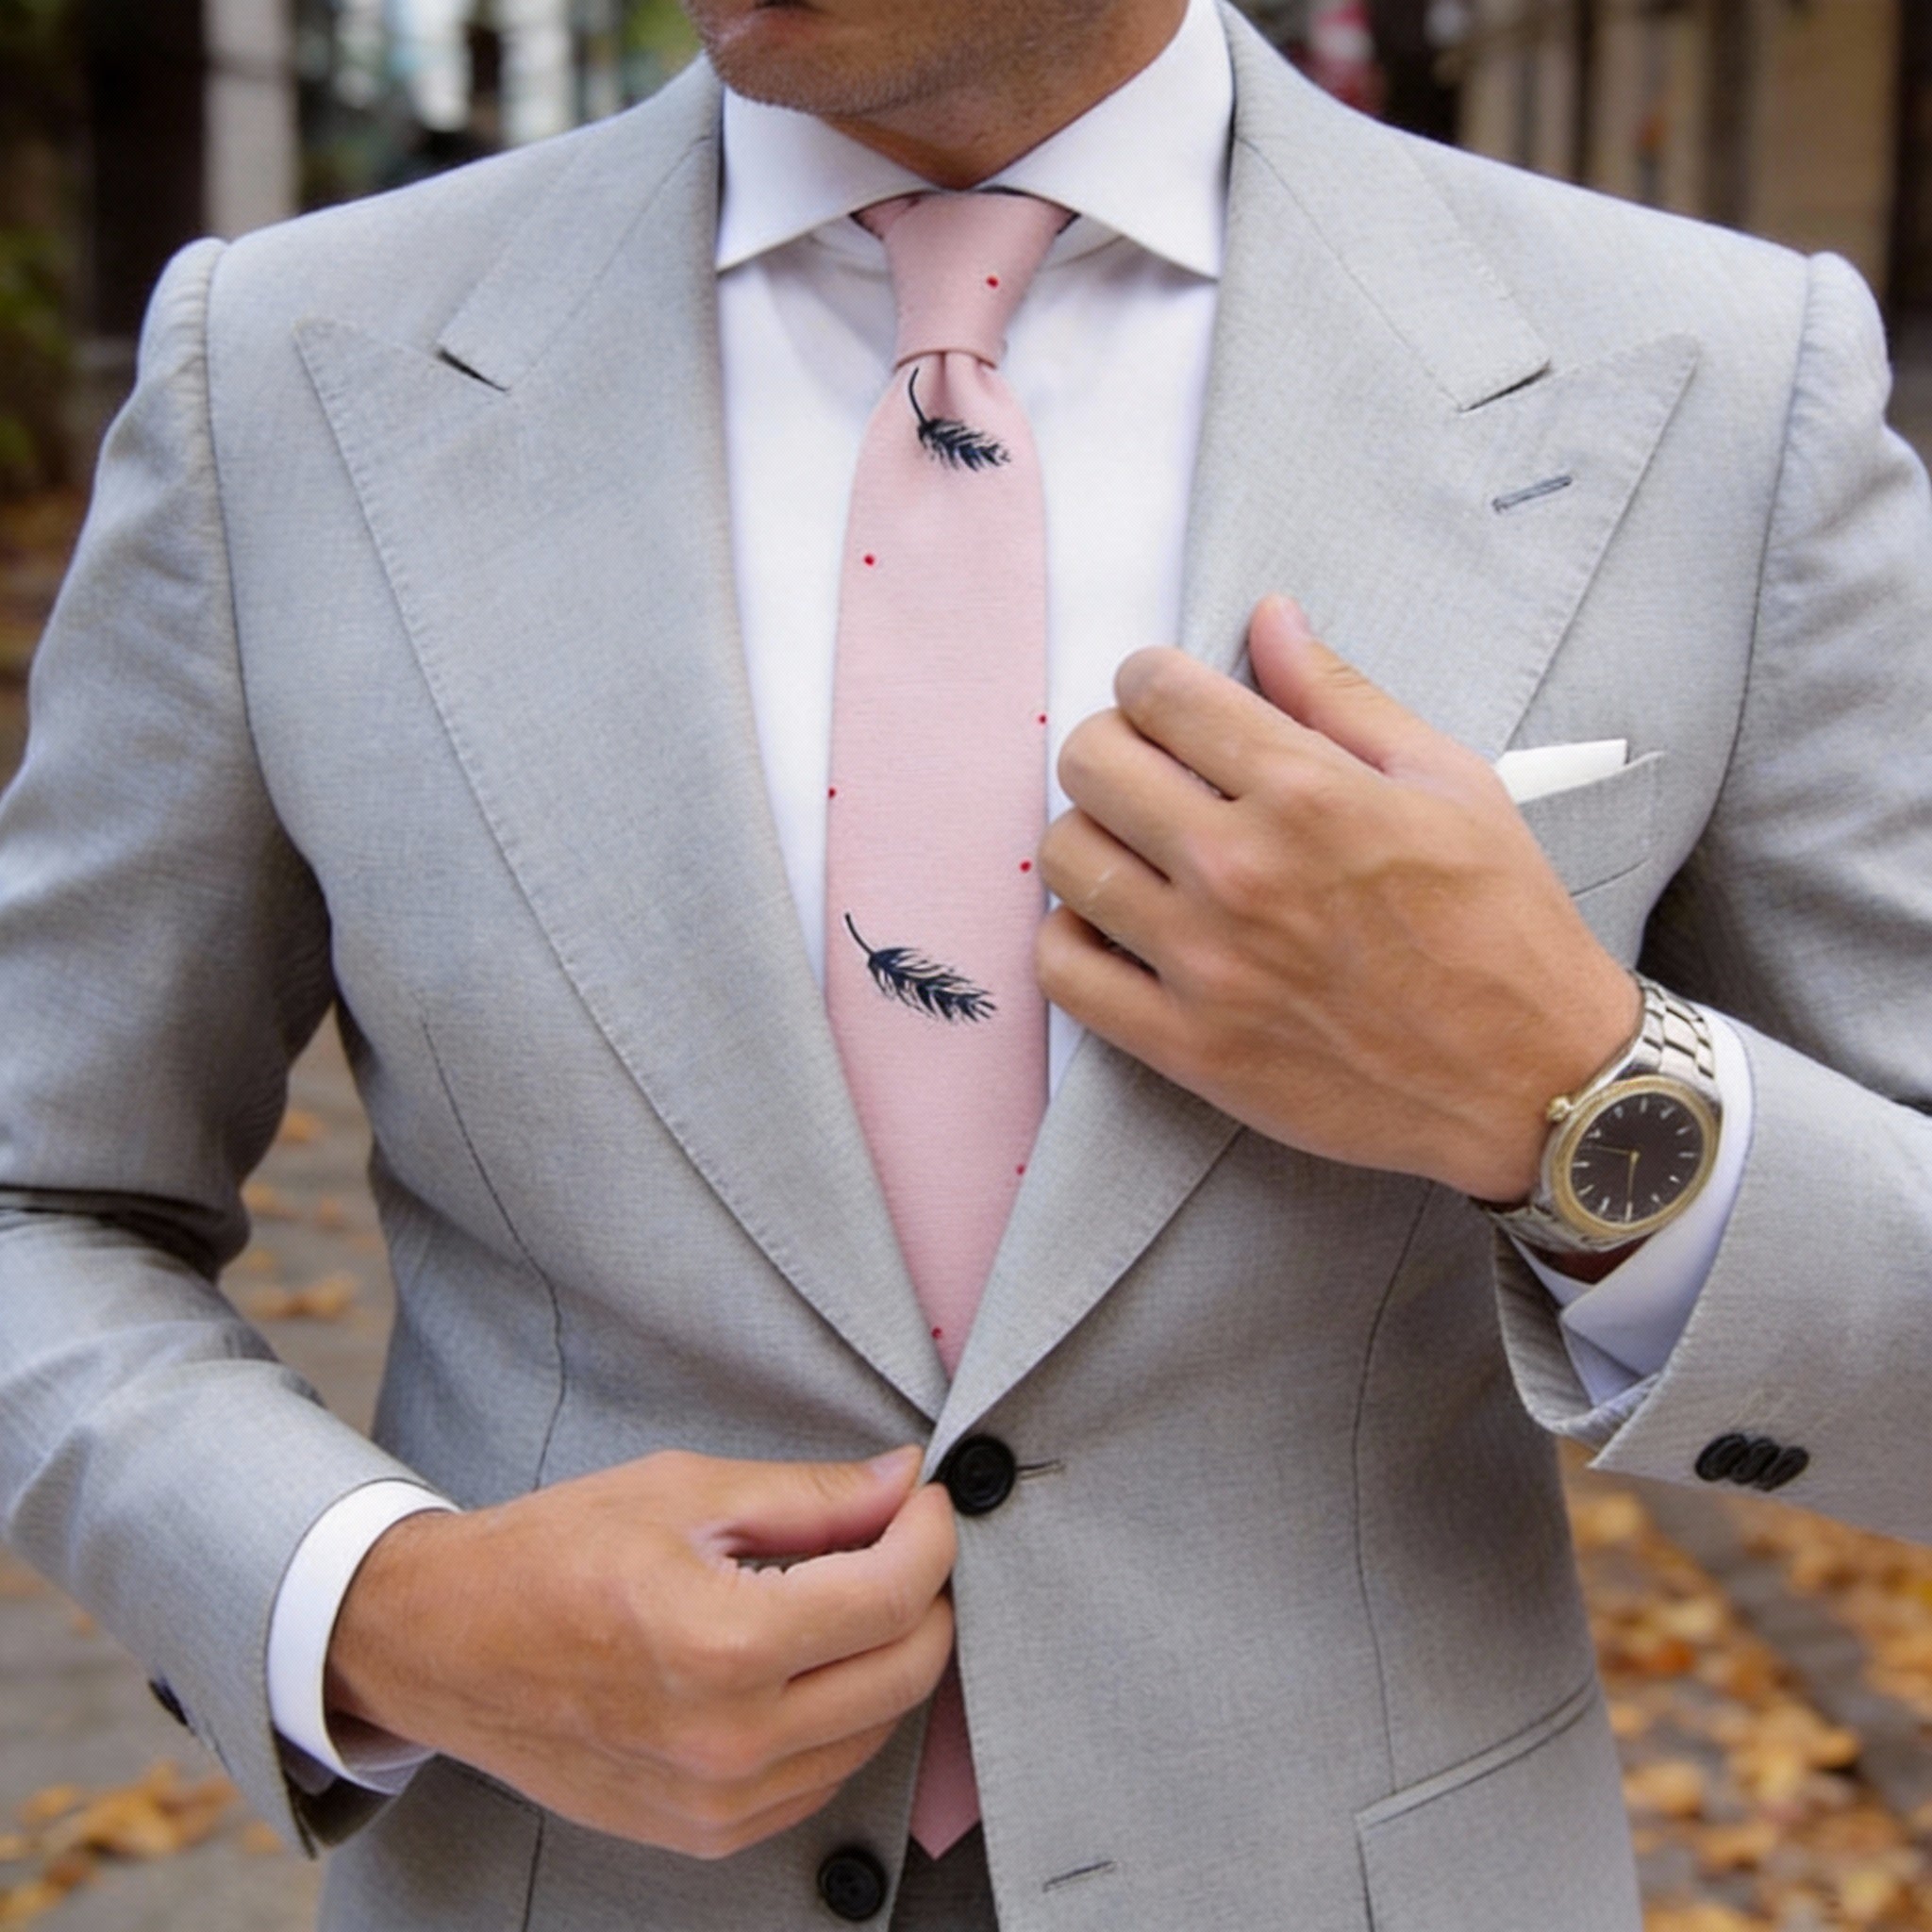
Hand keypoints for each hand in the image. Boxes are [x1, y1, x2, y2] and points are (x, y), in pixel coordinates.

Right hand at [324, 1447, 955, 1858]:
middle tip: (903, 1539)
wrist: (446, 1644)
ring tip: (854, 1591)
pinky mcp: (706, 1834)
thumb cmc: (551, 1554)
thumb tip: (902, 1481)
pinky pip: (822, 1777)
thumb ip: (811, 1495)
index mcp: (723, 1644)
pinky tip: (810, 1658)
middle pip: (906, 1672)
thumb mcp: (684, 1491)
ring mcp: (718, 1802)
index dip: (930, 1534)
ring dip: (889, 1656)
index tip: (925, 1499)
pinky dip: (842, 1714)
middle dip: (927, 1594)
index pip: (893, 1596)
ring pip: (875, 1730)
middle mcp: (729, 1741)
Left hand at [1035, 596, 1638, 1201]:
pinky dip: (1073, 939)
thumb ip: (1341, 696)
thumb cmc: (1502, 927)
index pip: (1157, 692)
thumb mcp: (1449, 782)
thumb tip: (1269, 618)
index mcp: (1308, 792)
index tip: (1167, 700)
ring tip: (1138, 851)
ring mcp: (1206, 964)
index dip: (1150, 679)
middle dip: (1112, 746)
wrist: (1533, 1081)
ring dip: (1091, 838)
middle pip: (1090, 762)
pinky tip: (1119, 928)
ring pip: (1066, 858)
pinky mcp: (1188, 1047)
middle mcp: (1242, 870)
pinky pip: (1063, 971)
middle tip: (1151, 771)